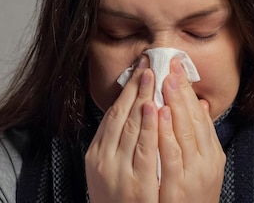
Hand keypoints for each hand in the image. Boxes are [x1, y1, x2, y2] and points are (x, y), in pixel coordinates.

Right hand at [85, 56, 159, 202]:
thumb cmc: (118, 199)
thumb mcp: (110, 169)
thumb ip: (120, 144)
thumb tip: (138, 114)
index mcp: (97, 153)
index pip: (113, 114)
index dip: (127, 90)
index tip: (139, 70)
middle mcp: (104, 159)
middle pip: (122, 115)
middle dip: (136, 87)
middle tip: (149, 63)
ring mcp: (118, 172)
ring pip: (132, 128)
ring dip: (142, 99)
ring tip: (152, 76)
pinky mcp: (135, 184)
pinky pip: (144, 150)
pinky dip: (150, 127)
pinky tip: (156, 108)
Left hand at [158, 58, 225, 202]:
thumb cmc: (192, 196)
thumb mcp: (204, 165)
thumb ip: (201, 136)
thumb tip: (199, 105)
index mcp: (212, 154)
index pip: (199, 116)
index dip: (187, 90)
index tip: (176, 68)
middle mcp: (206, 162)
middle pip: (192, 119)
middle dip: (180, 90)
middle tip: (169, 65)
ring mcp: (192, 176)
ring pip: (183, 133)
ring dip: (173, 104)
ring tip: (164, 81)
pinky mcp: (176, 189)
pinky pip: (169, 155)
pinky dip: (164, 132)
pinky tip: (157, 113)